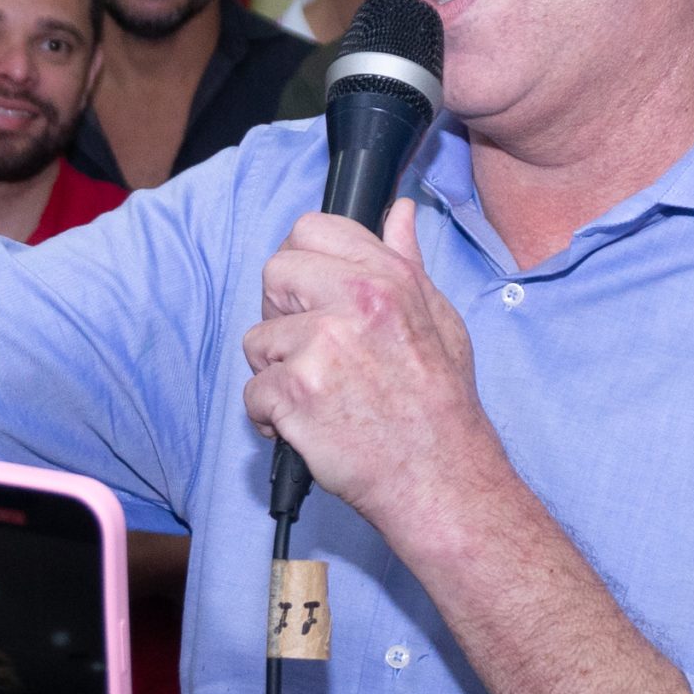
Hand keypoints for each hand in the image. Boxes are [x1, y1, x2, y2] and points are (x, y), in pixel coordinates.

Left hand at [240, 199, 499, 532]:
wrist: (441, 480)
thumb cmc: (440, 406)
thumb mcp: (439, 320)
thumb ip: (408, 262)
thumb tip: (401, 214)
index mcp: (388, 277)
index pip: (311, 229)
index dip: (303, 265)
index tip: (313, 297)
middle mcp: (355, 301)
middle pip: (273, 275)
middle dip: (281, 315)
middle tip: (314, 353)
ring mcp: (322, 345)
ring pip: (257, 341)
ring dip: (276, 373)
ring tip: (320, 398)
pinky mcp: (295, 392)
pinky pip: (252, 393)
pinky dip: (271, 418)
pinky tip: (308, 427)